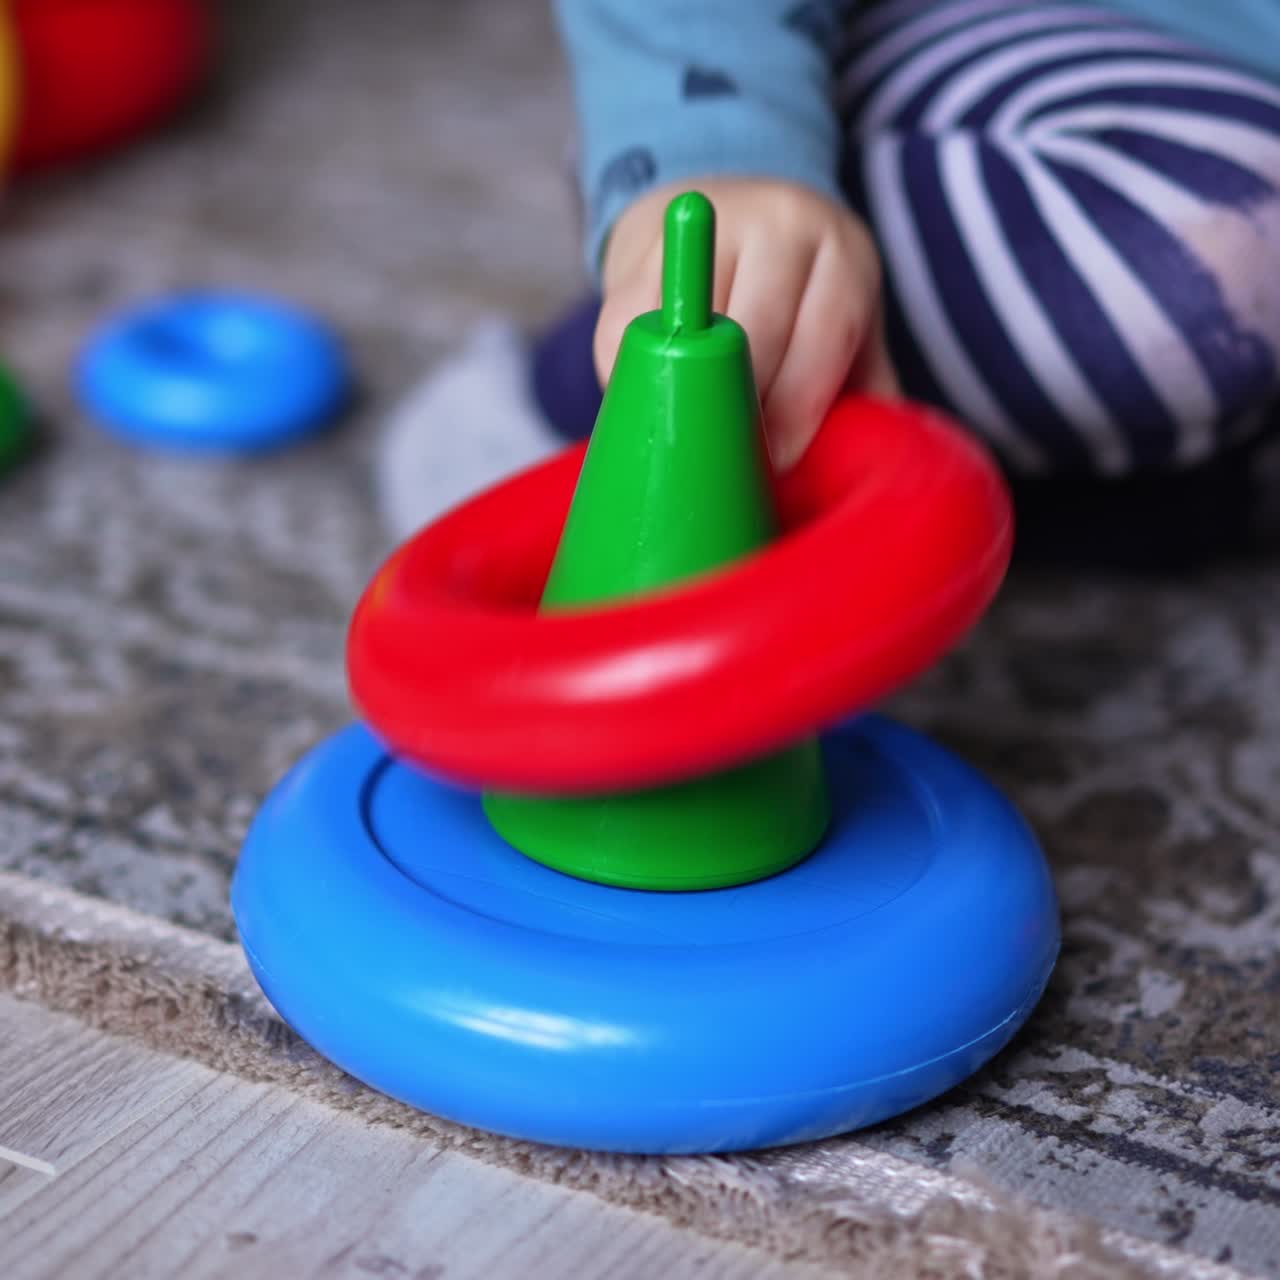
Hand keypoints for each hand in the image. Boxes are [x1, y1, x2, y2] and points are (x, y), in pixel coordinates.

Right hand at [596, 176, 897, 468]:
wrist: (731, 214)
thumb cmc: (801, 295)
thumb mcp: (850, 326)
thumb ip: (869, 391)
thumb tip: (880, 459)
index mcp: (840, 255)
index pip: (824, 334)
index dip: (799, 407)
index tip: (776, 460)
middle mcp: (779, 226)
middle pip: (754, 332)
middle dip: (742, 407)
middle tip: (731, 459)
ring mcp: (705, 232)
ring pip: (689, 329)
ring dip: (682, 393)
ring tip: (688, 438)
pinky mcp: (641, 251)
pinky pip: (626, 326)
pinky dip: (629, 373)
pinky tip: (646, 402)